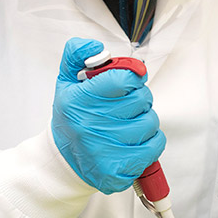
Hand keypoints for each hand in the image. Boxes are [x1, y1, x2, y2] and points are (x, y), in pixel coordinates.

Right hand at [51, 38, 165, 193]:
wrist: (63, 160)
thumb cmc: (71, 118)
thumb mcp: (67, 81)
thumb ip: (77, 54)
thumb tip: (96, 46)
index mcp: (78, 100)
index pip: (123, 79)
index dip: (131, 77)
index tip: (128, 81)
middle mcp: (90, 125)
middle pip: (141, 99)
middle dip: (138, 98)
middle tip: (126, 104)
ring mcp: (104, 150)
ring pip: (150, 122)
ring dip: (144, 120)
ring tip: (127, 123)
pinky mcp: (118, 171)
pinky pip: (154, 147)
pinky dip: (150, 141)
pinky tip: (134, 140)